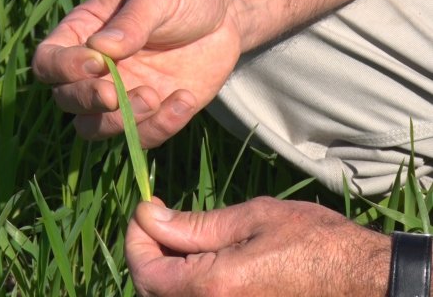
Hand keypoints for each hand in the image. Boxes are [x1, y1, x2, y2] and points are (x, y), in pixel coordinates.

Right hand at [32, 0, 240, 146]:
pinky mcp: (152, 115)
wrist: (226, 18)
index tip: (97, 64)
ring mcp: (123, 97)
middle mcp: (98, 72)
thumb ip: (131, 21)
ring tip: (155, 96)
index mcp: (85, 35)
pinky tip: (185, 98)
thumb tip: (101, 49)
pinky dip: (161, 126)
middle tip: (115, 94)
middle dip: (88, 101)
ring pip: (96, 129)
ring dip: (119, 122)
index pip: (49, 62)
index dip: (64, 70)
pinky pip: (143, 137)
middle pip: (66, 101)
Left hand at [126, 197, 390, 295]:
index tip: (146, 210)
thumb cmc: (314, 242)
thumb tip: (150, 217)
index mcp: (213, 288)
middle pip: (152, 289)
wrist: (363, 282)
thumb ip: (196, 224)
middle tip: (161, 220)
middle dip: (148, 251)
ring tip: (180, 235)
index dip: (135, 238)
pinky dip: (186, 283)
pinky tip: (201, 258)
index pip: (145, 270)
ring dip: (165, 268)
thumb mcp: (254, 219)